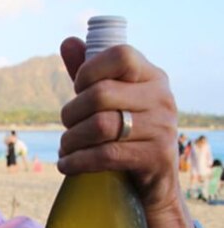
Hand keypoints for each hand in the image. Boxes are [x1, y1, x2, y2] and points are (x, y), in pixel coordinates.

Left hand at [57, 37, 180, 214]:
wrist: (155, 185)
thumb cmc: (128, 135)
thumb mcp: (112, 102)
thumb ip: (91, 74)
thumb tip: (68, 41)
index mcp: (153, 76)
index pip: (121, 55)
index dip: (90, 70)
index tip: (78, 89)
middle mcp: (162, 98)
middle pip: (101, 94)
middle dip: (72, 113)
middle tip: (66, 126)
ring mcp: (162, 129)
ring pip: (101, 126)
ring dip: (71, 139)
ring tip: (65, 148)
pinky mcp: (155, 158)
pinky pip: (105, 155)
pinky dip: (77, 161)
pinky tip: (66, 165)